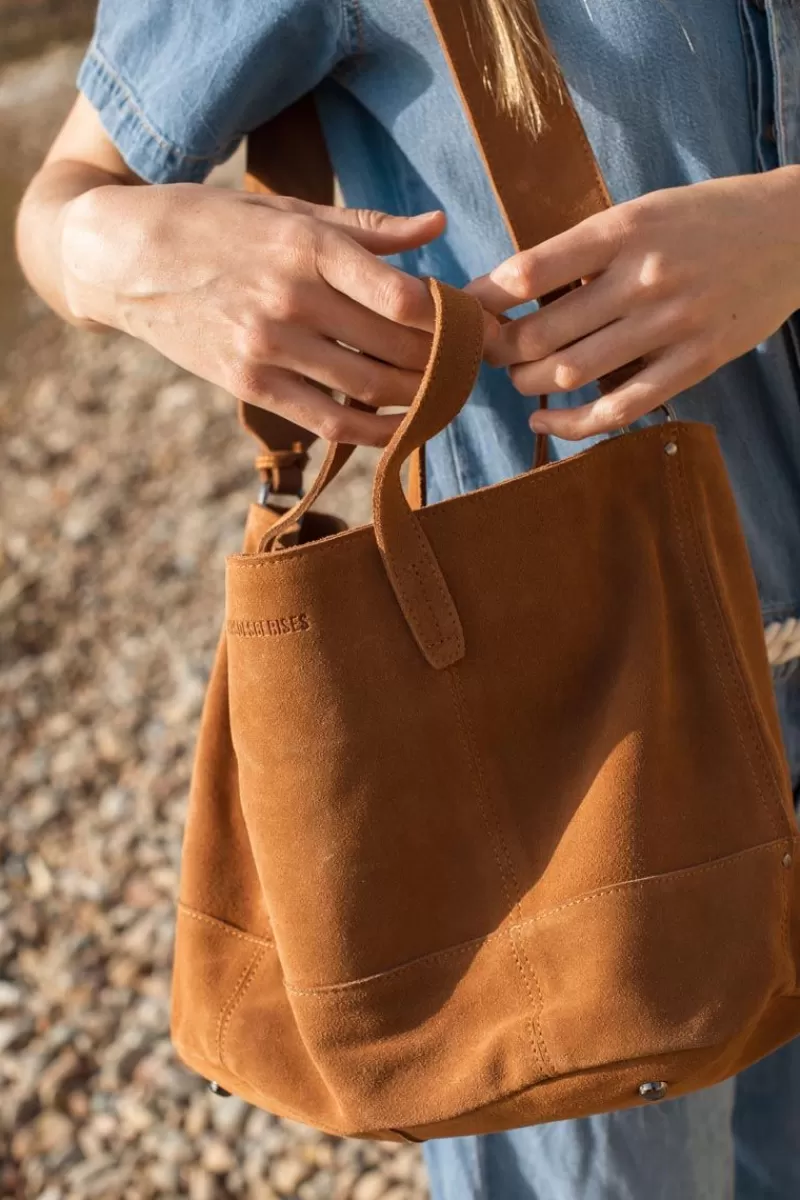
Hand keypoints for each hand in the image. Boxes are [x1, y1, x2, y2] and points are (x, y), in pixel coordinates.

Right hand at [60, 184, 446, 444]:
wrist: (124, 257)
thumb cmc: (215, 224)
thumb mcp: (287, 210)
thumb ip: (366, 227)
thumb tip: (437, 225)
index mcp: (308, 247)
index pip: (404, 297)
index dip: (454, 319)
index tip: (480, 326)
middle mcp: (290, 299)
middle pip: (395, 348)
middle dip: (448, 362)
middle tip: (476, 366)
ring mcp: (268, 347)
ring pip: (369, 389)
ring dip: (421, 398)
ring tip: (449, 395)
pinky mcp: (250, 384)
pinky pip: (328, 421)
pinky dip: (374, 430)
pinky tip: (402, 426)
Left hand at [471, 169, 799, 439]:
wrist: (794, 231)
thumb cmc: (707, 218)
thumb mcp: (644, 211)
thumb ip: (587, 248)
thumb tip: (514, 288)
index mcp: (623, 229)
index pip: (530, 271)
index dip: (484, 300)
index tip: (464, 311)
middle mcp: (643, 277)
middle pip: (542, 333)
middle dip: (498, 351)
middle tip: (485, 353)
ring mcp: (670, 324)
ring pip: (571, 373)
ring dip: (528, 385)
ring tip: (517, 380)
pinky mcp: (694, 363)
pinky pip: (620, 409)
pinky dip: (573, 424)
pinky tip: (546, 423)